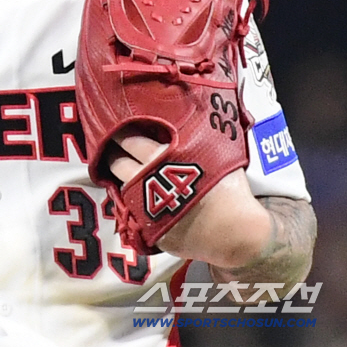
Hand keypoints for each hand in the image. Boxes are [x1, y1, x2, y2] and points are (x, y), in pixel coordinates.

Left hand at [109, 128, 271, 268]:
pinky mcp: (149, 230)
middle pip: (118, 163)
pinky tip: (131, 192)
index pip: (130, 140)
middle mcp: (148, 183)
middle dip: (111, 151)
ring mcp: (146, 209)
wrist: (238, 233)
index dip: (119, 131)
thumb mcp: (213, 152)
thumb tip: (179, 113)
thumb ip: (192, 134)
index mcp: (161, 160)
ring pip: (120, 187)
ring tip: (114, 164)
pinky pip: (131, 211)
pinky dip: (129, 200)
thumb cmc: (228, 188)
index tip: (112, 123)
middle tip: (108, 143)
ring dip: (116, 175)